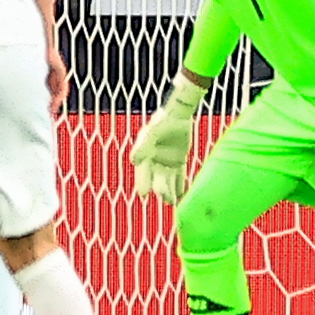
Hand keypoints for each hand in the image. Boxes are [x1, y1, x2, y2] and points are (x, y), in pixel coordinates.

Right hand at [131, 81, 207, 199]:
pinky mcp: (179, 161)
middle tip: (165, 199)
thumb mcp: (152, 132)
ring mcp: (167, 161)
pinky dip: (181, 185)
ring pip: (168, 179)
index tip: (143, 194)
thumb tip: (132, 161)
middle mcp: (155, 159)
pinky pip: (179, 175)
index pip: (143, 170)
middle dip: (160, 189)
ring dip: (170, 191)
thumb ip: (144, 146)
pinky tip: (182, 194)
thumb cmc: (163, 121)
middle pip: (156, 177)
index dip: (142, 182)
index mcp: (145, 153)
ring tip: (172, 202)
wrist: (179, 113)